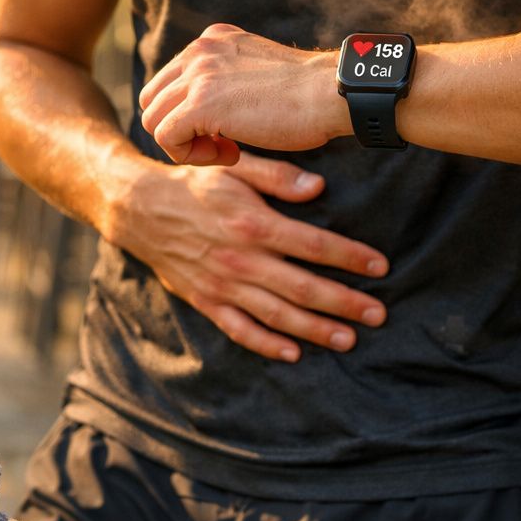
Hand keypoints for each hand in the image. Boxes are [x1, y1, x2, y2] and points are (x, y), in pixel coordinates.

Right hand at [107, 152, 387, 361]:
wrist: (138, 209)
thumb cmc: (193, 183)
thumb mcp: (234, 167)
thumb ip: (277, 176)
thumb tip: (318, 187)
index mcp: (253, 223)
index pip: (314, 245)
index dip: (351, 257)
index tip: (381, 267)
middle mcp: (241, 259)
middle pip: (303, 287)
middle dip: (345, 303)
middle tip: (379, 315)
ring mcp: (223, 284)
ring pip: (277, 314)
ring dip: (315, 329)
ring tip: (348, 339)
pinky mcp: (206, 301)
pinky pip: (240, 329)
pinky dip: (267, 344)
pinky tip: (294, 353)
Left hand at [138, 23, 348, 164]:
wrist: (330, 94)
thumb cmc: (306, 94)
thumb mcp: (255, 73)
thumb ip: (228, 79)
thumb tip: (207, 112)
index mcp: (211, 40)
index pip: (170, 82)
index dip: (189, 114)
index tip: (228, 128)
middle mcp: (198, 51)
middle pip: (153, 99)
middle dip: (178, 129)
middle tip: (220, 144)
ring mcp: (197, 75)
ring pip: (153, 119)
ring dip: (185, 145)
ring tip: (225, 151)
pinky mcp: (200, 104)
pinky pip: (165, 137)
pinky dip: (189, 156)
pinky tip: (230, 154)